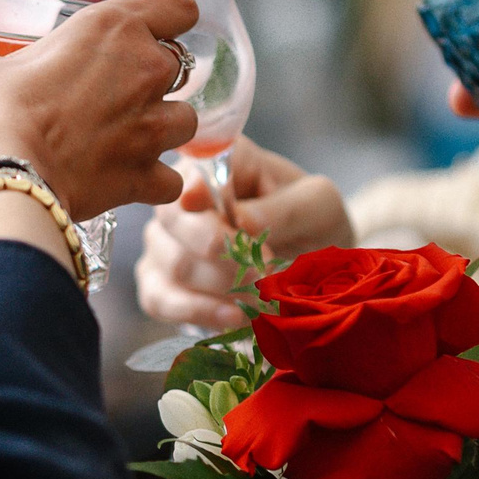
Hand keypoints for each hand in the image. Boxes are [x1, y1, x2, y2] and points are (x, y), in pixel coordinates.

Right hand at [0, 0, 198, 229]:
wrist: (3, 175)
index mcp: (112, 28)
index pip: (180, 7)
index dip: (169, 19)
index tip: (149, 33)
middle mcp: (145, 71)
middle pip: (184, 66)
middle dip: (158, 80)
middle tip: (119, 93)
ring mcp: (152, 127)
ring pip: (186, 122)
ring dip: (164, 129)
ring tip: (131, 138)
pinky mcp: (146, 177)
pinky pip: (171, 180)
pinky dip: (157, 183)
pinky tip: (132, 182)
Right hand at [136, 136, 352, 330]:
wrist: (312, 263)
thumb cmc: (311, 221)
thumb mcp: (317, 205)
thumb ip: (284, 208)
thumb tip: (240, 221)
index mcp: (221, 160)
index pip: (194, 170)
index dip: (200, 192)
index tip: (229, 219)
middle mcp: (182, 196)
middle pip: (173, 219)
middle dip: (220, 250)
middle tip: (263, 273)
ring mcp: (165, 240)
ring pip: (174, 264)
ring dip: (221, 286)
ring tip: (262, 298)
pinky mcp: (160, 282)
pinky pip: (160, 300)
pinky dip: (199, 312)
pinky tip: (235, 318)